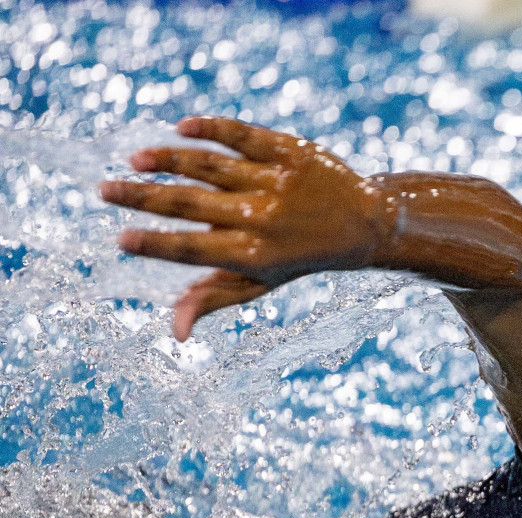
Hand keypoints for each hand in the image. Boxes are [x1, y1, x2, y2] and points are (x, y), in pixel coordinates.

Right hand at [100, 116, 390, 340]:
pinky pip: (244, 135)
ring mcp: (277, 181)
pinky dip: (212, 129)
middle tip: (105, 190)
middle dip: (142, 198)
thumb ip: (213, 298)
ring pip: (211, 165)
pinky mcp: (290, 151)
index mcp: (253, 254)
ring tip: (136, 160)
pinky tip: (181, 127)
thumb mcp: (261, 283)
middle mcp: (264, 218)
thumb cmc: (299, 257)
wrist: (365, 224)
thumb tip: (174, 333)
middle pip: (190, 204)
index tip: (120, 238)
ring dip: (169, 159)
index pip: (192, 250)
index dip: (155, 245)